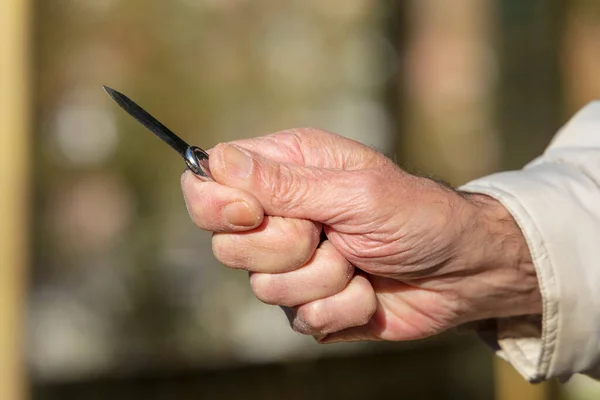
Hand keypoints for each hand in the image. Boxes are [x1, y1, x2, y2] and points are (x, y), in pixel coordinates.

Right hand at [181, 128, 541, 342]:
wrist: (462, 271)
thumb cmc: (418, 216)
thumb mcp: (357, 192)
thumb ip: (285, 184)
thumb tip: (215, 160)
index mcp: (286, 169)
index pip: (209, 182)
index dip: (216, 204)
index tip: (250, 215)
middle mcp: (280, 214)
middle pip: (226, 243)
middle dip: (284, 247)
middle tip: (329, 234)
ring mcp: (291, 263)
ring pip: (263, 287)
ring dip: (323, 279)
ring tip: (359, 261)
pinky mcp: (309, 303)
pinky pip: (299, 319)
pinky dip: (342, 307)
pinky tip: (367, 289)